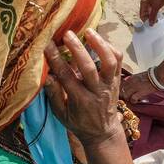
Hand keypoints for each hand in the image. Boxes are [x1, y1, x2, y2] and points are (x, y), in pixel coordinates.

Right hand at [42, 29, 124, 143]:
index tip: (47, 45)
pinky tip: (100, 39)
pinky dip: (111, 48)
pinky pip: (118, 62)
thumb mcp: (61, 114)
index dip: (56, 60)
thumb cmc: (78, 122)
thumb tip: (44, 75)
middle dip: (78, 50)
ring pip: (109, 63)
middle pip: (88, 68)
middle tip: (67, 34)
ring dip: (100, 45)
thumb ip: (54, 95)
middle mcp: (96, 92)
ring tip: (88, 31)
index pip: (66, 77)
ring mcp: (109, 85)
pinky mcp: (117, 80)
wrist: (103, 132)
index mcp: (80, 100)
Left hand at [120, 70, 158, 103]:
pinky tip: (135, 101)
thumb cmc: (150, 76)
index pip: (121, 84)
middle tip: (126, 97)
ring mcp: (135, 87)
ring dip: (128, 98)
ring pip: (126, 95)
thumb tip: (130, 84)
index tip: (122, 92)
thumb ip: (133, 80)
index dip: (121, 89)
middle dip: (123, 94)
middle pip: (122, 90)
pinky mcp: (140, 92)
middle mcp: (131, 82)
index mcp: (131, 78)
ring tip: (131, 99)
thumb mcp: (139, 76)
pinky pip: (133, 99)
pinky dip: (133, 101)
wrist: (157, 76)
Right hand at [139, 0, 163, 24]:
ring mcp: (149, 4)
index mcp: (143, 3)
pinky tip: (158, 16)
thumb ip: (153, 16)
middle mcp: (145, 4)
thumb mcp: (156, 8)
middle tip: (155, 23)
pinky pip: (152, 11)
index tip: (150, 25)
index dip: (145, 20)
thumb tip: (150, 24)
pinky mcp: (154, 4)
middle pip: (145, 15)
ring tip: (157, 20)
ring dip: (152, 17)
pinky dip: (154, 14)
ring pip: (149, 13)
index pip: (142, 15)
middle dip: (149, 19)